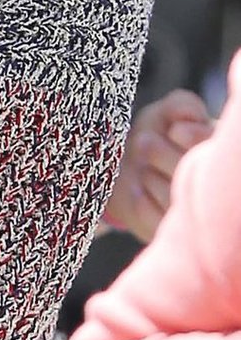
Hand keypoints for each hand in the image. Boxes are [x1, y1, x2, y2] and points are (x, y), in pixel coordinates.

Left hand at [103, 89, 213, 243]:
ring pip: (169, 197)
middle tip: (144, 143)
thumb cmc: (154, 135)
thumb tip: (187, 122)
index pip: (209, 146)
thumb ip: (183, 106)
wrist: (122, 167)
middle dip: (160, 152)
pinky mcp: (168, 234)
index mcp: (217, 156)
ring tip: (143, 169)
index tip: (174, 132)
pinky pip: (151, 217)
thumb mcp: (167, 113)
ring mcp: (192, 215)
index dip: (191, 137)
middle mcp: (211, 189)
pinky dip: (139, 200)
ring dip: (148, 176)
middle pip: (187, 171)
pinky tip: (138, 192)